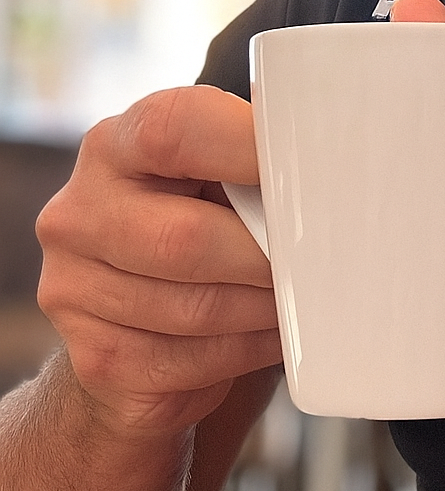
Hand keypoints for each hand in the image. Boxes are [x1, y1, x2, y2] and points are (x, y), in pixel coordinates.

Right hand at [36, 86, 282, 441]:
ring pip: (197, 308)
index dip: (246, 147)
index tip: (300, 169)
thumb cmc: (192, 224)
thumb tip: (323, 142)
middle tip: (309, 258)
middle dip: (262, 254)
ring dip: (263, 308)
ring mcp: (74, 289)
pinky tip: (264, 332)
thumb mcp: (211, 172)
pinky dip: (247, 349)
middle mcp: (79, 212)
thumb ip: (247, 152)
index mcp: (115, 145)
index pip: (172, 129)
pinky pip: (193, 361)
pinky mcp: (96, 359)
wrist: (128, 322)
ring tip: (291, 296)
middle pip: (185, 238)